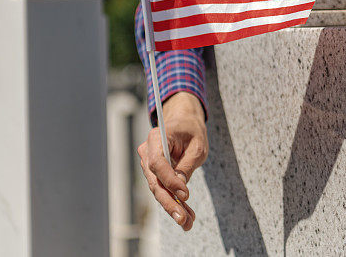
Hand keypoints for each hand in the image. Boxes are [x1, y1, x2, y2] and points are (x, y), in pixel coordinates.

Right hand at [137, 92, 207, 230]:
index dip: (169, 181)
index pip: (157, 163)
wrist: (184, 123)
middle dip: (169, 202)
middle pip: (155, 181)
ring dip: (173, 207)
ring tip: (188, 223)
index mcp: (156, 138)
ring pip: (158, 189)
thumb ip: (187, 165)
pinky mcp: (154, 173)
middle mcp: (147, 151)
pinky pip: (162, 189)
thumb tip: (180, 189)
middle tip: (183, 219)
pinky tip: (186, 216)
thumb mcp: (197, 146)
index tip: (185, 195)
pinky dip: (174, 202)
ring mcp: (148, 163)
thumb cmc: (191, 131)